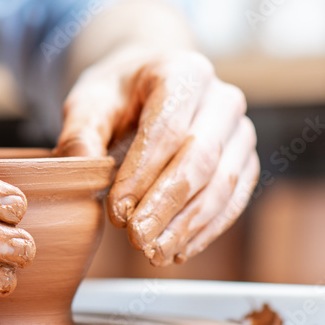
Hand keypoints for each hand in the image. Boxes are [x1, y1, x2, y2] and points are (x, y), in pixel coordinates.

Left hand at [54, 47, 258, 266]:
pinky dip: (206, 228)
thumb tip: (79, 166)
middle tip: (137, 239)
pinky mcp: (245, 158)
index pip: (166, 128)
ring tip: (154, 252)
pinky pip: (234, 199)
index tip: (117, 210)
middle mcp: (222, 97)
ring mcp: (239, 129)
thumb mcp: (88, 102)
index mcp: (183, 72)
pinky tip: (178, 248)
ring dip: (188, 224)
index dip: (142, 173)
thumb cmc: (117, 94)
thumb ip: (80, 133)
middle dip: (166, 205)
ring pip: (222, 183)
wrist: (147, 84)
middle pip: (200, 158)